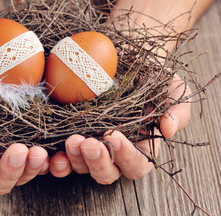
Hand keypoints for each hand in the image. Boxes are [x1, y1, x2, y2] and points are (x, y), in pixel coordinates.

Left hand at [48, 74, 190, 182]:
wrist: (123, 55)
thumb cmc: (148, 73)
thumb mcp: (171, 87)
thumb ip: (178, 109)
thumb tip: (168, 130)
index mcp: (140, 145)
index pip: (137, 163)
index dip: (127, 155)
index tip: (115, 135)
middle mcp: (113, 152)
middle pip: (108, 172)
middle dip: (98, 161)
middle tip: (88, 142)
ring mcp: (90, 146)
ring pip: (83, 167)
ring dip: (76, 159)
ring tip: (71, 141)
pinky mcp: (70, 137)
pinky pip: (62, 157)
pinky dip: (56, 160)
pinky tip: (50, 153)